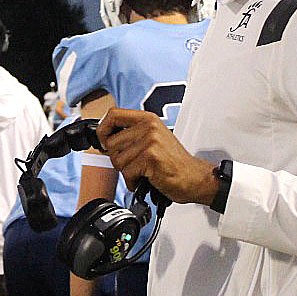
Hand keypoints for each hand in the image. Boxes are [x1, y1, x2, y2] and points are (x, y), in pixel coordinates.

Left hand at [96, 108, 215, 204]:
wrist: (194, 178)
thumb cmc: (173, 162)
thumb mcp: (152, 139)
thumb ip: (131, 134)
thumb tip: (103, 140)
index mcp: (148, 119)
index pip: (113, 114)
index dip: (103, 129)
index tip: (103, 140)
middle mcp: (148, 126)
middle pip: (111, 142)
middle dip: (118, 159)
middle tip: (134, 164)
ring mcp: (150, 140)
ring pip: (117, 160)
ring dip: (127, 172)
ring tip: (143, 171)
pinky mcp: (151, 157)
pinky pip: (127, 172)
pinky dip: (133, 181)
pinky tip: (145, 179)